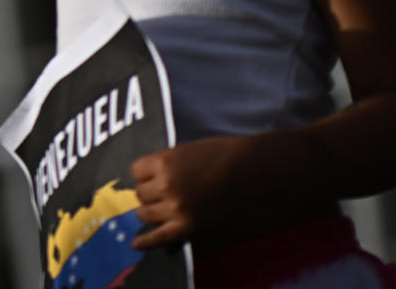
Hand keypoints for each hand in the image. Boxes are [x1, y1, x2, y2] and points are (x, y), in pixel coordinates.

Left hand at [129, 136, 256, 249]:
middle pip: (141, 194)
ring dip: (151, 212)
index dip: (145, 174)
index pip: (137, 171)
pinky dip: (146, 241)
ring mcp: (177, 208)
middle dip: (149, 194)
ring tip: (160, 212)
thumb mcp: (190, 151)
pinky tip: (136, 244)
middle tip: (162, 195)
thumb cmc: (228, 157)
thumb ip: (170, 164)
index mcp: (165, 161)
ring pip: (146, 214)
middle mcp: (166, 185)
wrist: (259, 174)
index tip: (152, 177)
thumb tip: (156, 176)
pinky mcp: (189, 227)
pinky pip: (159, 237)